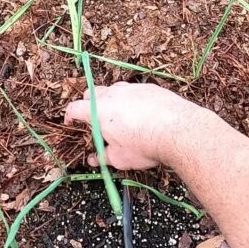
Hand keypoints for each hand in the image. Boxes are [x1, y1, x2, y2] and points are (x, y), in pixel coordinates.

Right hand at [64, 82, 205, 169]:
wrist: (178, 130)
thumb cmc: (144, 146)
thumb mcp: (120, 158)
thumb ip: (104, 157)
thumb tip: (94, 160)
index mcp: (99, 111)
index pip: (75, 108)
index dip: (70, 115)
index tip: (71, 122)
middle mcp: (112, 94)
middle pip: (92, 93)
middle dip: (89, 105)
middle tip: (95, 121)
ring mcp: (131, 88)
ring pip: (114, 90)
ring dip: (111, 101)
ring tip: (120, 118)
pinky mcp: (149, 88)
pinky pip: (134, 92)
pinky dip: (132, 101)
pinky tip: (142, 115)